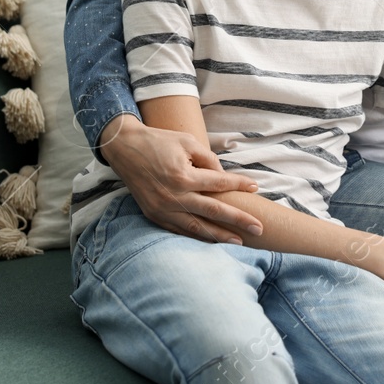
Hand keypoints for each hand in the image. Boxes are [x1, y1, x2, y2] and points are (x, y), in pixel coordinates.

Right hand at [98, 113, 262, 243]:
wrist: (124, 148)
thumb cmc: (158, 141)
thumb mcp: (187, 141)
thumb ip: (208, 160)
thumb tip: (224, 178)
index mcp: (183, 175)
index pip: (219, 184)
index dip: (239, 185)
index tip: (255, 187)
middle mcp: (174, 196)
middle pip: (214, 212)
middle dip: (239, 221)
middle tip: (259, 229)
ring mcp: (163, 209)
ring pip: (197, 227)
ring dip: (220, 236)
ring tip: (239, 242)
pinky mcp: (154, 215)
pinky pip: (179, 230)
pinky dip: (196, 236)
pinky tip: (211, 240)